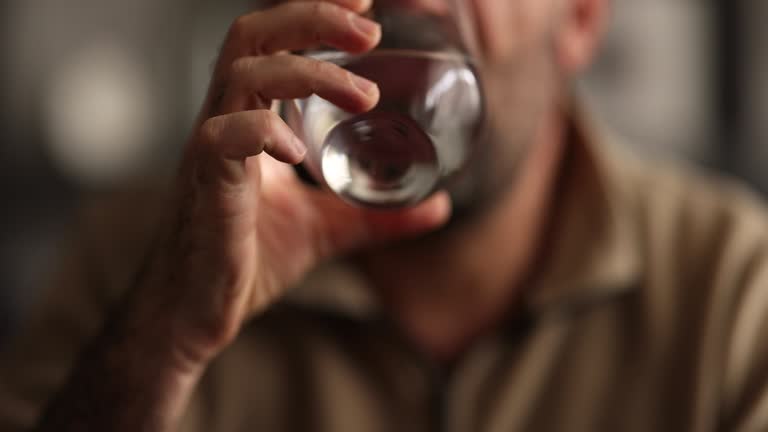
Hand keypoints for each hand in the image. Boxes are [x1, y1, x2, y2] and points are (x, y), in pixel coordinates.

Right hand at [134, 0, 451, 367]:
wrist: (195, 313)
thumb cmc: (247, 262)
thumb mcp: (327, 230)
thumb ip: (377, 216)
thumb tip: (440, 207)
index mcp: (249, 122)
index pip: (272, 44)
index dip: (313, 15)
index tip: (365, 6)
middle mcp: (224, 123)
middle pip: (252, 37)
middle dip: (310, 19)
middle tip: (368, 29)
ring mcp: (209, 153)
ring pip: (240, 76)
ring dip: (306, 74)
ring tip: (364, 97)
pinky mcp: (204, 189)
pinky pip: (221, 140)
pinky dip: (261, 132)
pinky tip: (296, 149)